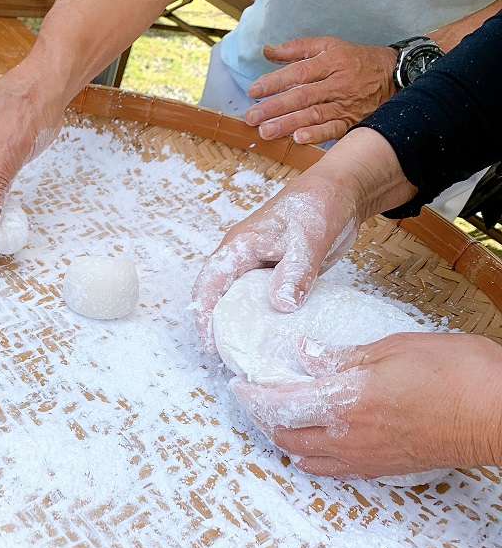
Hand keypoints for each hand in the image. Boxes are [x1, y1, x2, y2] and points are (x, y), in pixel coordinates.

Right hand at [191, 179, 358, 352]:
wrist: (342, 192)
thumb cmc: (319, 205)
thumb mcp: (308, 240)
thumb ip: (294, 273)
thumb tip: (280, 306)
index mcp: (239, 246)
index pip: (210, 284)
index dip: (205, 315)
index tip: (211, 344)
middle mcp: (242, 257)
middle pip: (217, 295)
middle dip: (216, 325)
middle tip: (226, 355)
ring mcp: (259, 266)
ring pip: (239, 299)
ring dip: (239, 323)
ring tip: (245, 351)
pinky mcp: (276, 274)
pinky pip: (261, 299)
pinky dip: (262, 318)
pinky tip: (271, 335)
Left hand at [229, 332, 501, 478]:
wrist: (499, 414)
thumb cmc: (457, 374)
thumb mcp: (393, 348)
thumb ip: (341, 357)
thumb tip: (304, 356)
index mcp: (345, 401)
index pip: (278, 404)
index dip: (252, 395)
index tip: (238, 385)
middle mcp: (347, 436)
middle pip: (284, 435)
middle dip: (262, 417)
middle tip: (255, 399)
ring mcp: (365, 456)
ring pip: (305, 456)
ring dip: (284, 438)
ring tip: (279, 418)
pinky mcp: (383, 468)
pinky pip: (333, 469)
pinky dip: (312, 457)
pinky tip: (313, 446)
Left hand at [243, 37, 397, 144]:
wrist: (395, 76)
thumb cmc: (356, 60)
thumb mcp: (330, 46)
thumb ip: (297, 49)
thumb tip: (267, 51)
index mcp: (332, 62)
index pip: (299, 72)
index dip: (275, 82)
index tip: (254, 91)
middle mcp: (338, 84)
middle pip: (303, 96)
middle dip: (275, 108)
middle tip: (252, 116)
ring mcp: (345, 105)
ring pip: (314, 115)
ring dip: (288, 125)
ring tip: (266, 131)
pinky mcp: (351, 122)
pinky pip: (333, 130)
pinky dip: (316, 135)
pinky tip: (298, 139)